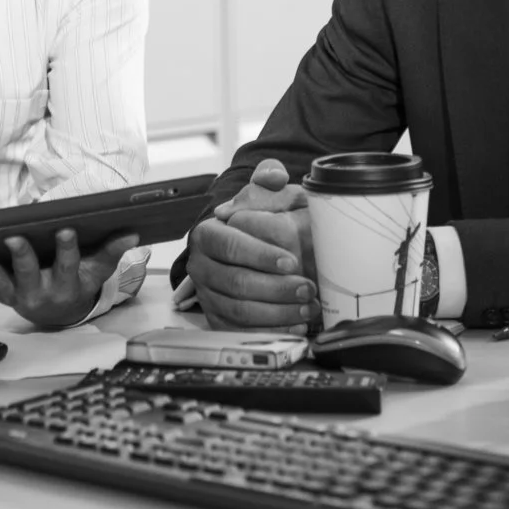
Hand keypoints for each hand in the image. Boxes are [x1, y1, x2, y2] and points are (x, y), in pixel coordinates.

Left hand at [0, 230, 137, 329]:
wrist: (57, 315)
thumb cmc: (78, 283)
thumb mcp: (98, 271)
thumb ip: (111, 251)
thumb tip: (133, 233)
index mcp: (65, 284)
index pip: (67, 264)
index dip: (66, 249)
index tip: (64, 229)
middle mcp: (37, 292)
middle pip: (27, 274)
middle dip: (20, 257)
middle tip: (13, 238)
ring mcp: (11, 294)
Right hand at [186, 159, 315, 330]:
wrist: (246, 250)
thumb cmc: (259, 223)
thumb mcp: (266, 196)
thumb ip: (269, 182)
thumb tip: (273, 176)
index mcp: (207, 234)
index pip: (230, 244)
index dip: (260, 255)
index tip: (291, 261)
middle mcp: (201, 266)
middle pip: (235, 282)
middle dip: (276, 288)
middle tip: (308, 289)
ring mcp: (207, 295)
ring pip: (239, 310)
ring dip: (277, 313)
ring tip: (307, 308)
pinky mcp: (217, 318)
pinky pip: (241, 331)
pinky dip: (269, 331)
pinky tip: (294, 327)